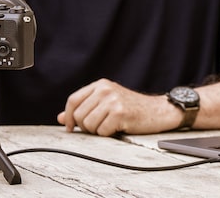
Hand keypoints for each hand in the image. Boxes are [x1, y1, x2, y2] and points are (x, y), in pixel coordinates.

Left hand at [57, 79, 181, 135]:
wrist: (158, 110)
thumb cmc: (132, 108)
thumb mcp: (106, 103)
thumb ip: (84, 108)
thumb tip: (61, 118)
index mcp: (100, 85)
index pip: (73, 100)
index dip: (68, 116)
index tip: (69, 127)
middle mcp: (105, 90)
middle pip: (79, 115)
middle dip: (85, 127)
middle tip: (98, 127)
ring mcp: (112, 100)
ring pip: (89, 125)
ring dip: (98, 131)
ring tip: (110, 125)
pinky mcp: (120, 112)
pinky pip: (102, 131)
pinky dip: (108, 134)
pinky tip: (118, 127)